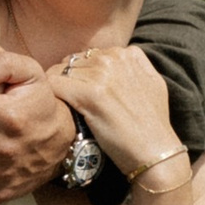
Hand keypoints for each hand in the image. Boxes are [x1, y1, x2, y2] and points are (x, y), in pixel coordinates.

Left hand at [52, 43, 178, 184]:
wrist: (155, 150)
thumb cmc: (152, 124)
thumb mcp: (153, 83)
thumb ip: (135, 66)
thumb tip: (118, 58)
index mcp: (128, 53)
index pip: (90, 55)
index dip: (81, 75)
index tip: (80, 93)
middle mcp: (114, 58)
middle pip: (73, 62)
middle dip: (68, 80)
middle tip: (70, 103)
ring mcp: (102, 75)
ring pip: (61, 71)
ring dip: (59, 89)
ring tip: (64, 109)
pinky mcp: (90, 94)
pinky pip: (54, 84)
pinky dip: (50, 96)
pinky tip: (55, 110)